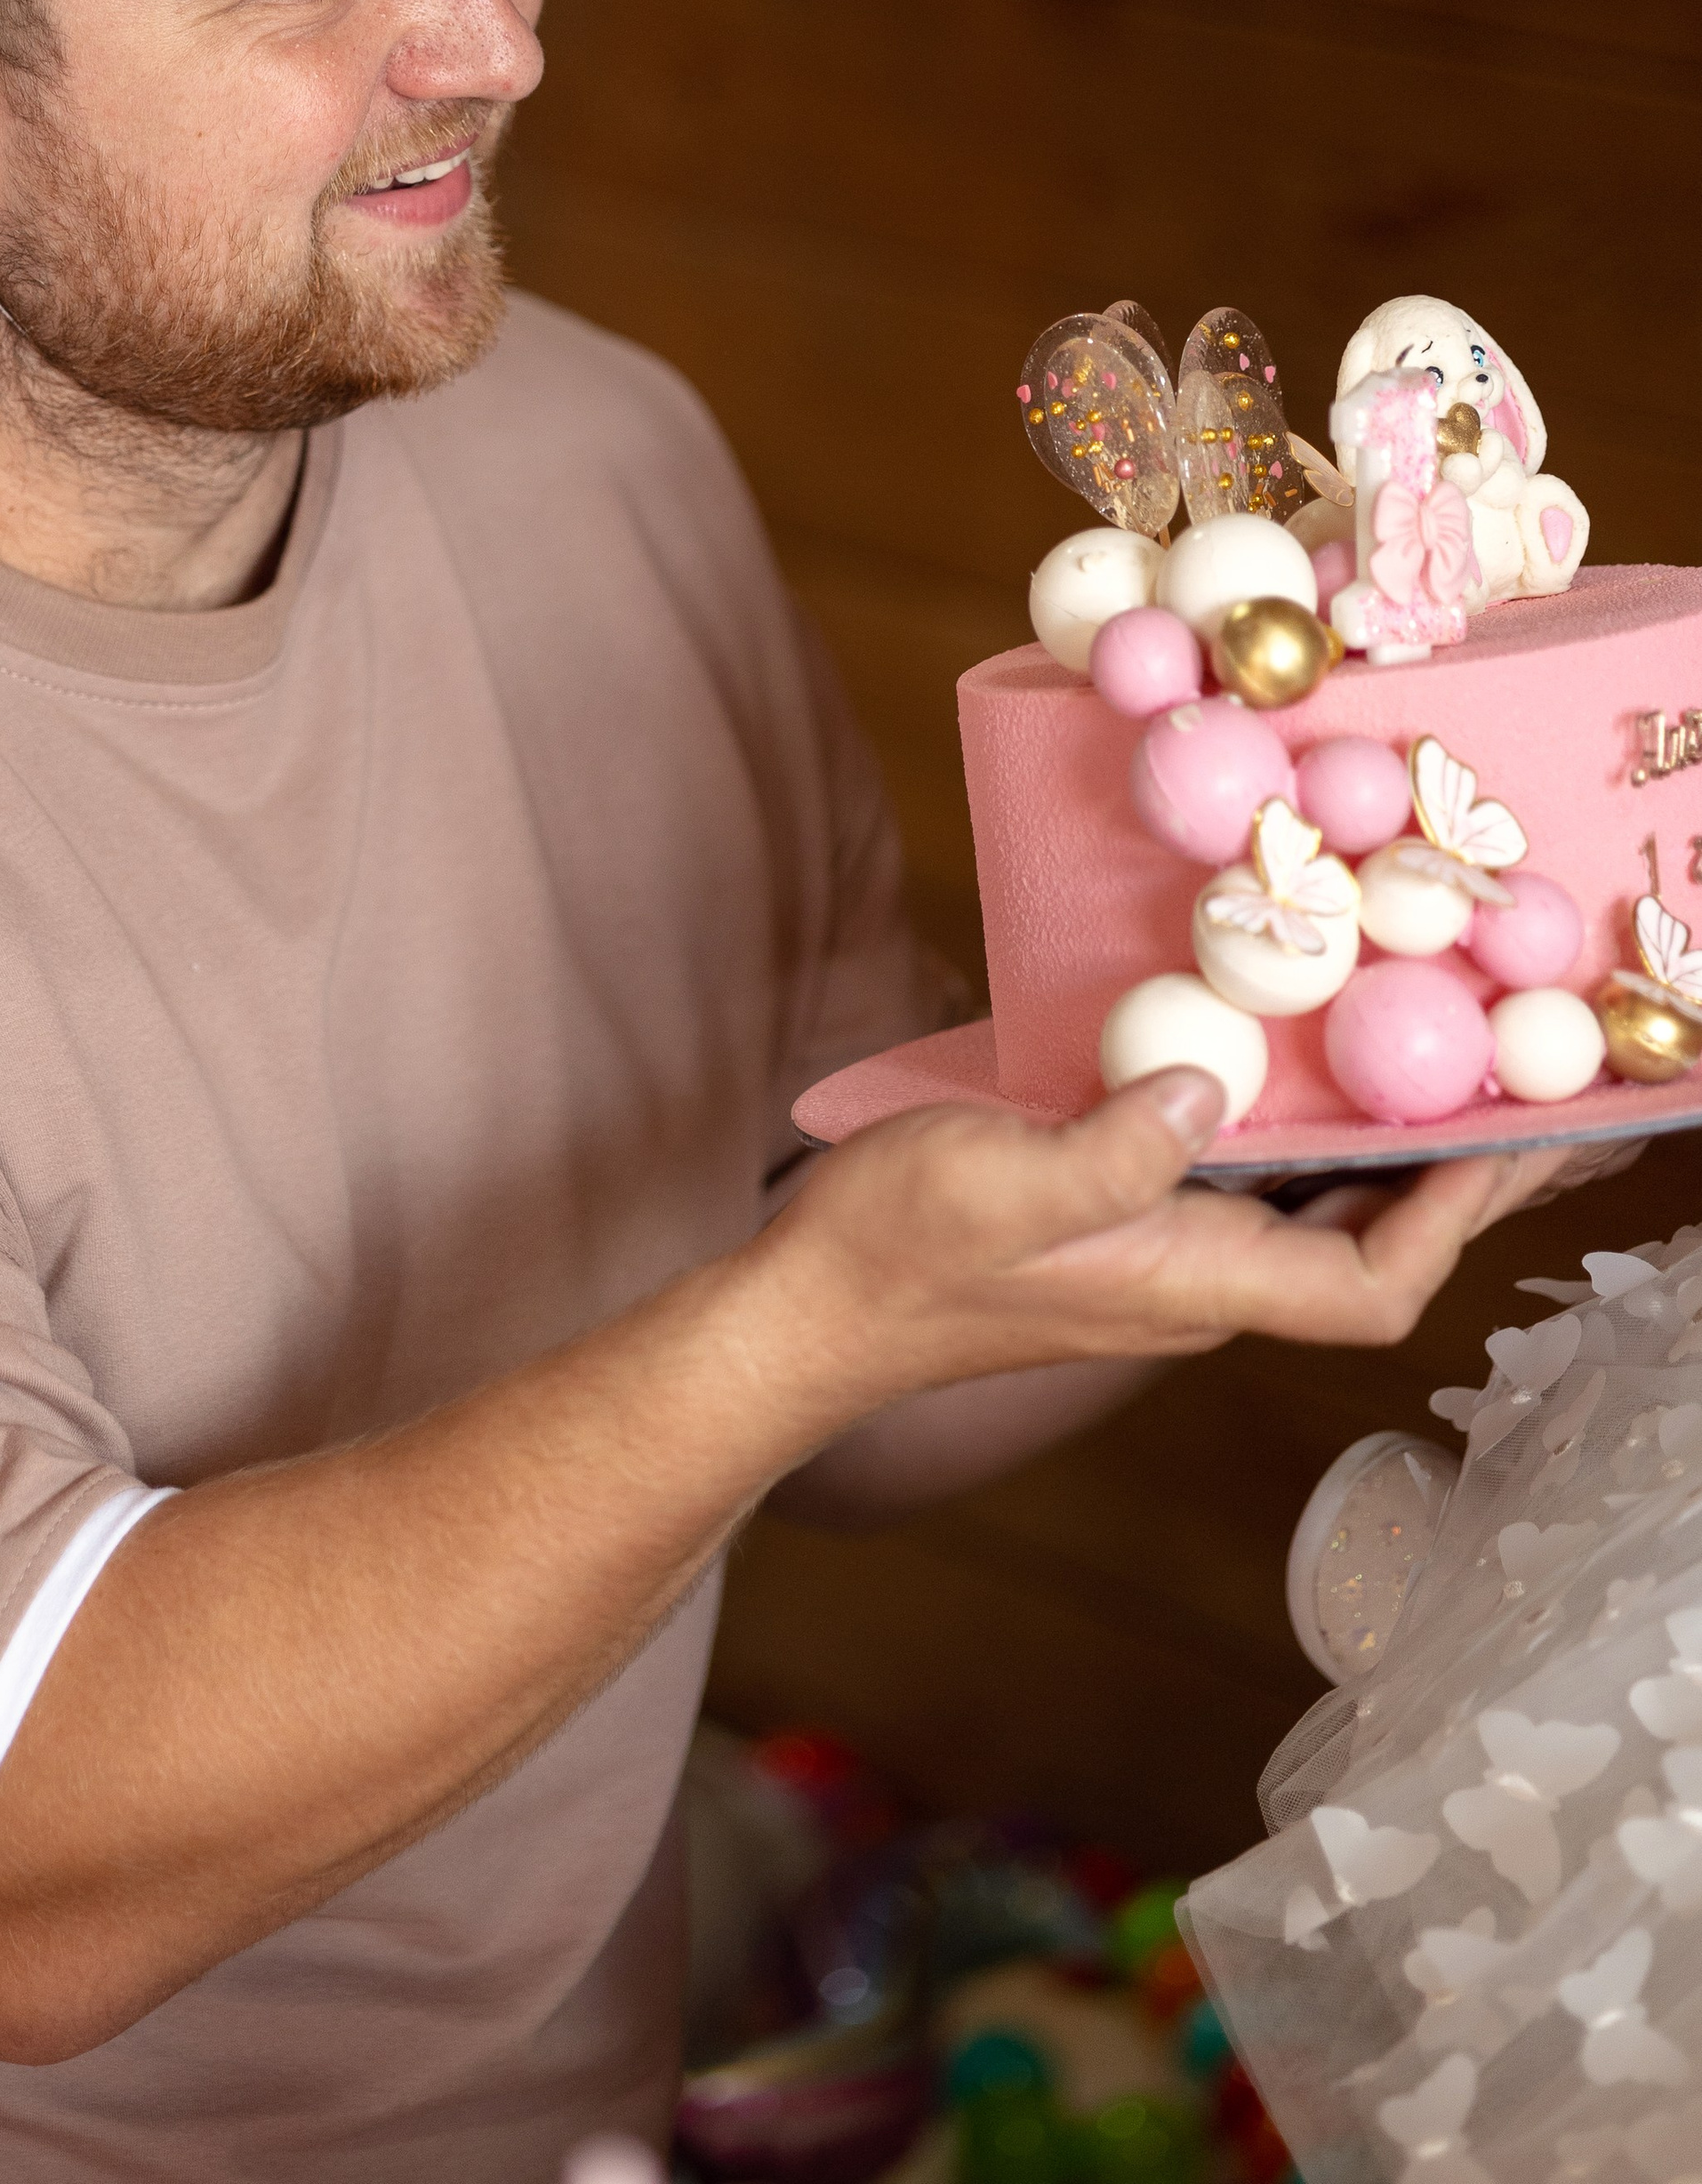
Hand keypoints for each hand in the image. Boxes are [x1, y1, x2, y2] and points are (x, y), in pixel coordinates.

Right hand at [756, 1071, 1528, 1439]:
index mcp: (1191, 1284)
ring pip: (1330, 1212)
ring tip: (1481, 1073)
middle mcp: (1202, 1279)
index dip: (1452, 1221)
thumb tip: (1211, 1091)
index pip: (1371, 1286)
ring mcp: (1170, 1253)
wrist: (808, 1309)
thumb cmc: (893, 1254)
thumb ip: (1111, 1146)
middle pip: (1380, 1247)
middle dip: (1476, 1183)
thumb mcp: (997, 1180)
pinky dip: (1321, 1128)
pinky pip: (1266, 1180)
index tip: (1507, 1134)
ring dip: (1412, 1151)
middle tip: (1564, 1100)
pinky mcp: (1134, 1217)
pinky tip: (1323, 1064)